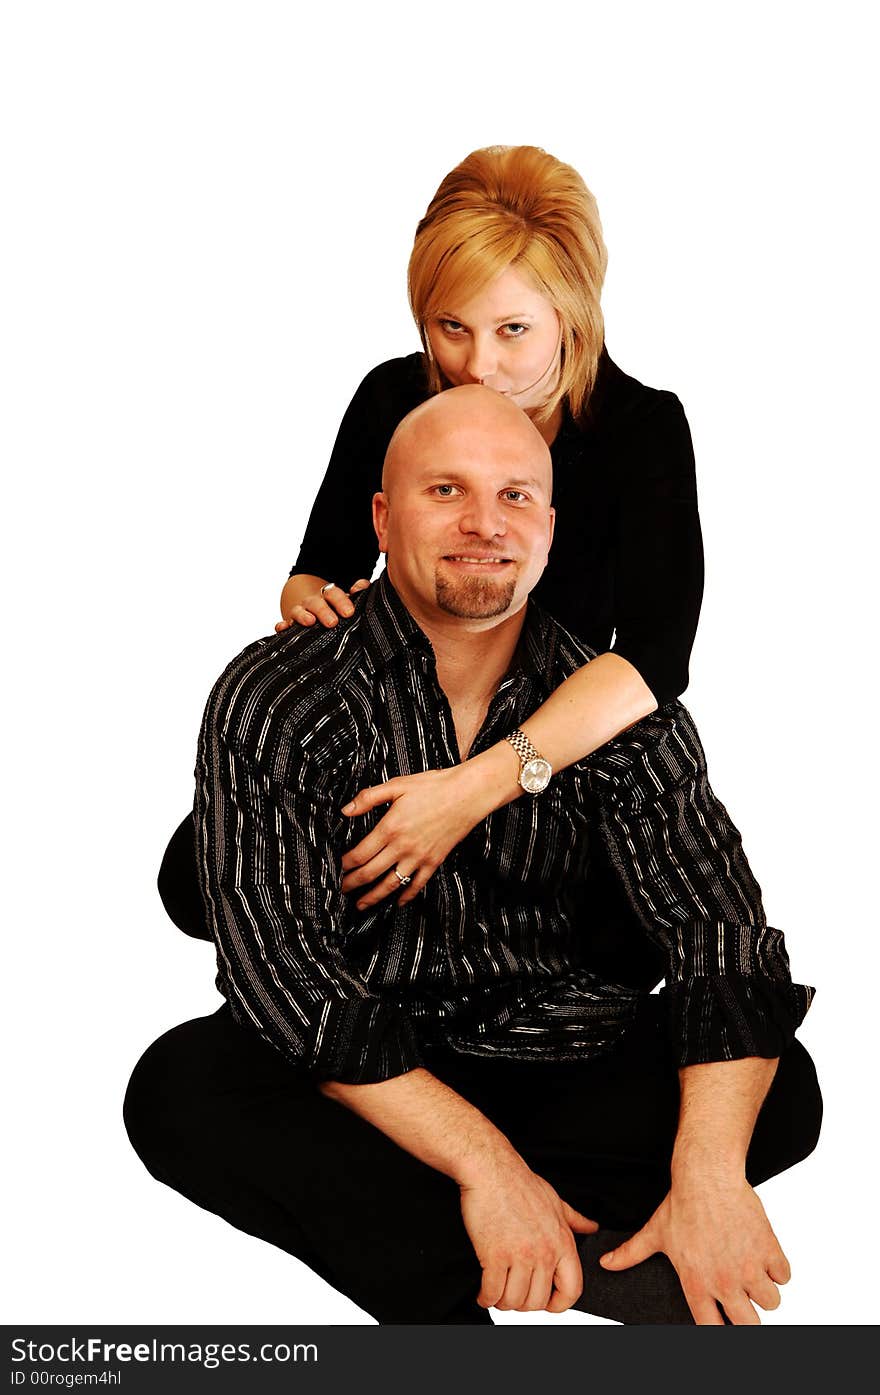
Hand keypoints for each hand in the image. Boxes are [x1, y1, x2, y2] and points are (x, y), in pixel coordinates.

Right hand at [275, 579, 369, 632]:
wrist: (315, 609)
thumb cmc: (336, 608)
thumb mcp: (348, 600)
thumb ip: (358, 592)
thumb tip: (363, 585)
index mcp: (328, 596)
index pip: (333, 594)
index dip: (341, 602)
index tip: (349, 612)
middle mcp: (313, 603)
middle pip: (316, 603)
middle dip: (323, 611)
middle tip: (332, 622)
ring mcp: (300, 613)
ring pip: (299, 611)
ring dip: (303, 616)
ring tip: (310, 622)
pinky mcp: (290, 624)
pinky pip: (284, 624)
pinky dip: (282, 625)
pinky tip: (282, 627)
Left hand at [340, 764, 492, 908]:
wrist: (467, 794)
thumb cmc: (434, 786)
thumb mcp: (397, 785)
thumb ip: (369, 798)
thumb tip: (345, 810)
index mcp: (390, 828)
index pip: (360, 854)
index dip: (345, 864)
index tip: (337, 867)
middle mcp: (402, 847)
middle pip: (370, 873)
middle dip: (352, 884)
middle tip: (341, 889)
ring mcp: (419, 857)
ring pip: (390, 884)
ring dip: (373, 897)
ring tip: (361, 904)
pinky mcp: (434, 861)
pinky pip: (417, 885)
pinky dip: (406, 896)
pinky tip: (398, 902)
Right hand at [460, 1162, 598, 1312]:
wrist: (492, 1170)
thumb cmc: (520, 1183)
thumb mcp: (556, 1201)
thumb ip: (575, 1220)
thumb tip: (591, 1228)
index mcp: (562, 1242)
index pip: (572, 1290)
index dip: (559, 1304)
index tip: (547, 1303)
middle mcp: (544, 1253)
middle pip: (538, 1301)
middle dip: (524, 1303)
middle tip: (514, 1293)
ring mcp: (520, 1255)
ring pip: (514, 1301)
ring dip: (503, 1301)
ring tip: (497, 1292)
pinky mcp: (494, 1256)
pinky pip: (492, 1292)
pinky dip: (486, 1297)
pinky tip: (484, 1291)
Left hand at [599, 1179, 790, 1324]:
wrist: (707, 1175)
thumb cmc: (682, 1204)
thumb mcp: (654, 1233)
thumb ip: (631, 1254)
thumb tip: (606, 1264)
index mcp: (697, 1283)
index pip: (714, 1329)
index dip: (719, 1326)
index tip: (721, 1317)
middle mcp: (725, 1281)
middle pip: (749, 1326)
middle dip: (748, 1317)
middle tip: (743, 1300)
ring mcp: (749, 1267)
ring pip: (771, 1303)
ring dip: (764, 1291)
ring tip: (752, 1273)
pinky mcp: (769, 1249)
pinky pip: (784, 1276)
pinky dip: (777, 1268)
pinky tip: (763, 1256)